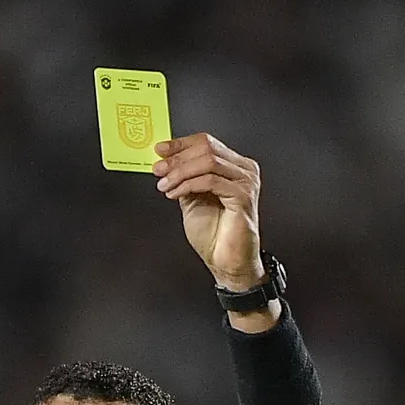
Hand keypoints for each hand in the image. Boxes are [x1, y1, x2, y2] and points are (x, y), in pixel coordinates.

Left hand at [154, 134, 263, 295]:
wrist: (226, 261)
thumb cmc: (215, 235)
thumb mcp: (192, 198)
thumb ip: (184, 179)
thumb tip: (166, 163)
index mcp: (234, 167)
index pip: (206, 143)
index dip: (180, 144)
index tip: (160, 149)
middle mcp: (243, 171)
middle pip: (207, 148)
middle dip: (177, 158)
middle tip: (158, 169)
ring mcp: (246, 182)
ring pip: (208, 161)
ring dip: (180, 172)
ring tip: (165, 185)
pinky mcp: (243, 196)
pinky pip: (210, 181)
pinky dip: (188, 184)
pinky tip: (175, 193)